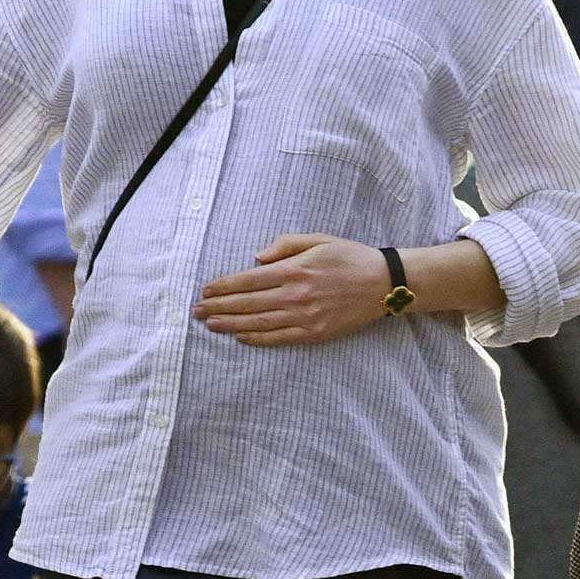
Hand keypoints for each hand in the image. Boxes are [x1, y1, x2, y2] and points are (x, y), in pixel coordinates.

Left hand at [195, 234, 388, 347]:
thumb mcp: (318, 240)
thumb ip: (285, 245)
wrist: (383, 284)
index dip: (223, 286)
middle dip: (218, 306)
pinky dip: (256, 338)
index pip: (248, 280)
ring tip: (210, 325)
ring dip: (230, 324)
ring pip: (258, 323)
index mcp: (294, 269)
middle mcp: (295, 295)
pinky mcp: (313, 333)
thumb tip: (256, 259)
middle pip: (247, 303)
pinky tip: (240, 336)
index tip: (204, 290)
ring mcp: (304, 317)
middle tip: (196, 311)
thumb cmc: (349, 257)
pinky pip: (278, 338)